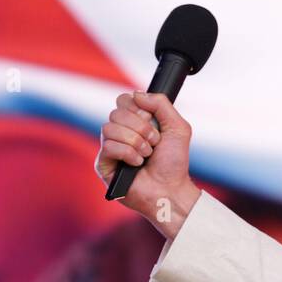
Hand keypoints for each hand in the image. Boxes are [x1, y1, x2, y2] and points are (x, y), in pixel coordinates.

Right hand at [95, 90, 199, 236]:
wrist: (171, 188)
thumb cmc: (174, 161)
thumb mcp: (178, 127)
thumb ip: (161, 104)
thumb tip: (137, 94)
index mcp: (136, 121)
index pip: (124, 100)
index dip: (139, 108)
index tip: (152, 120)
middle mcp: (120, 132)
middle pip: (117, 112)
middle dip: (142, 127)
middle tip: (154, 142)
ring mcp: (110, 147)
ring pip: (110, 128)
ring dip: (136, 142)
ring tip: (147, 154)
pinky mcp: (103, 163)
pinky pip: (108, 146)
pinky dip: (129, 154)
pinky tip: (137, 163)